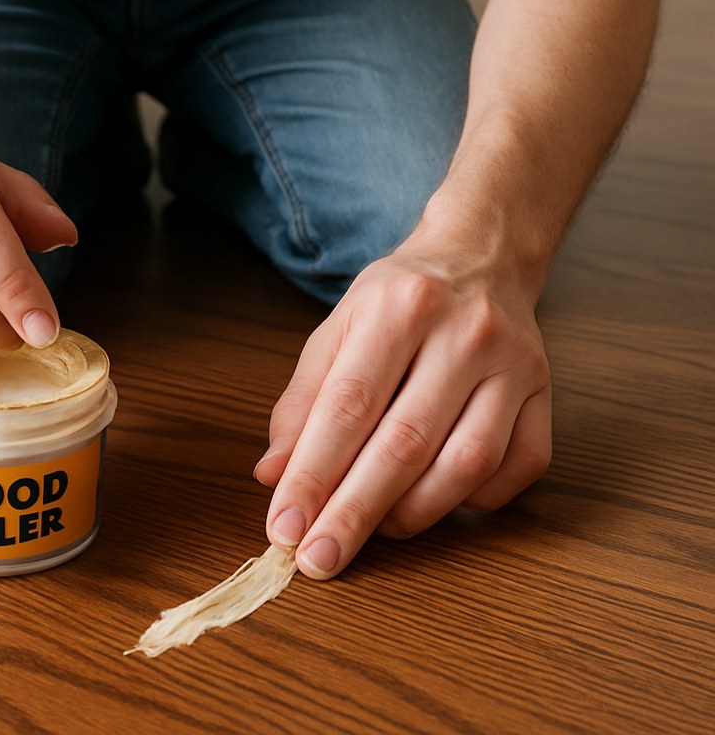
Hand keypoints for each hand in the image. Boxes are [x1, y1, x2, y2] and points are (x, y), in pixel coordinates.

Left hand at [255, 242, 551, 578]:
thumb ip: (303, 400)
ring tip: (372, 530)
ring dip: (411, 514)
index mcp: (400, 306)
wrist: (480, 259)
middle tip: (318, 560)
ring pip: (466, 465)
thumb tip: (274, 474)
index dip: (313, 473)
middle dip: (354, 513)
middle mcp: (465, 332)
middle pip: (405, 443)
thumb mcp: (338, 328)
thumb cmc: (399, 300)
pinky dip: (473, 501)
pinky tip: (436, 500)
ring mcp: (515, 365)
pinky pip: (515, 470)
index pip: (348, 406)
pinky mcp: (546, 395)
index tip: (284, 527)